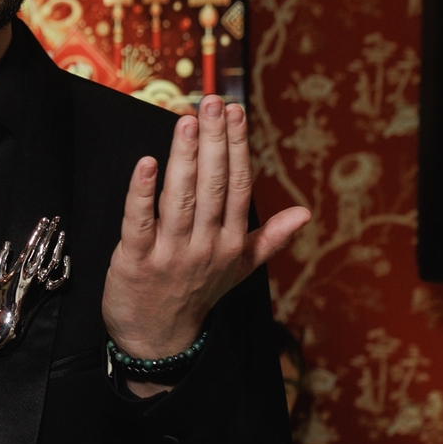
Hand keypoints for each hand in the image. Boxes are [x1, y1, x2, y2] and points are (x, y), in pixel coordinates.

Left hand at [101, 97, 308, 373]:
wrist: (158, 341)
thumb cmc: (195, 296)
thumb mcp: (238, 269)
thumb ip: (268, 239)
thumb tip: (305, 213)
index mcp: (230, 242)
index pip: (236, 185)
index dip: (236, 147)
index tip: (235, 111)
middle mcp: (205, 246)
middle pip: (212, 185)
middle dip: (213, 141)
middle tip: (212, 102)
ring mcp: (171, 254)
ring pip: (181, 199)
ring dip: (184, 158)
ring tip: (187, 121)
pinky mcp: (137, 261)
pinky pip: (139, 222)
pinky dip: (143, 193)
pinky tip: (147, 163)